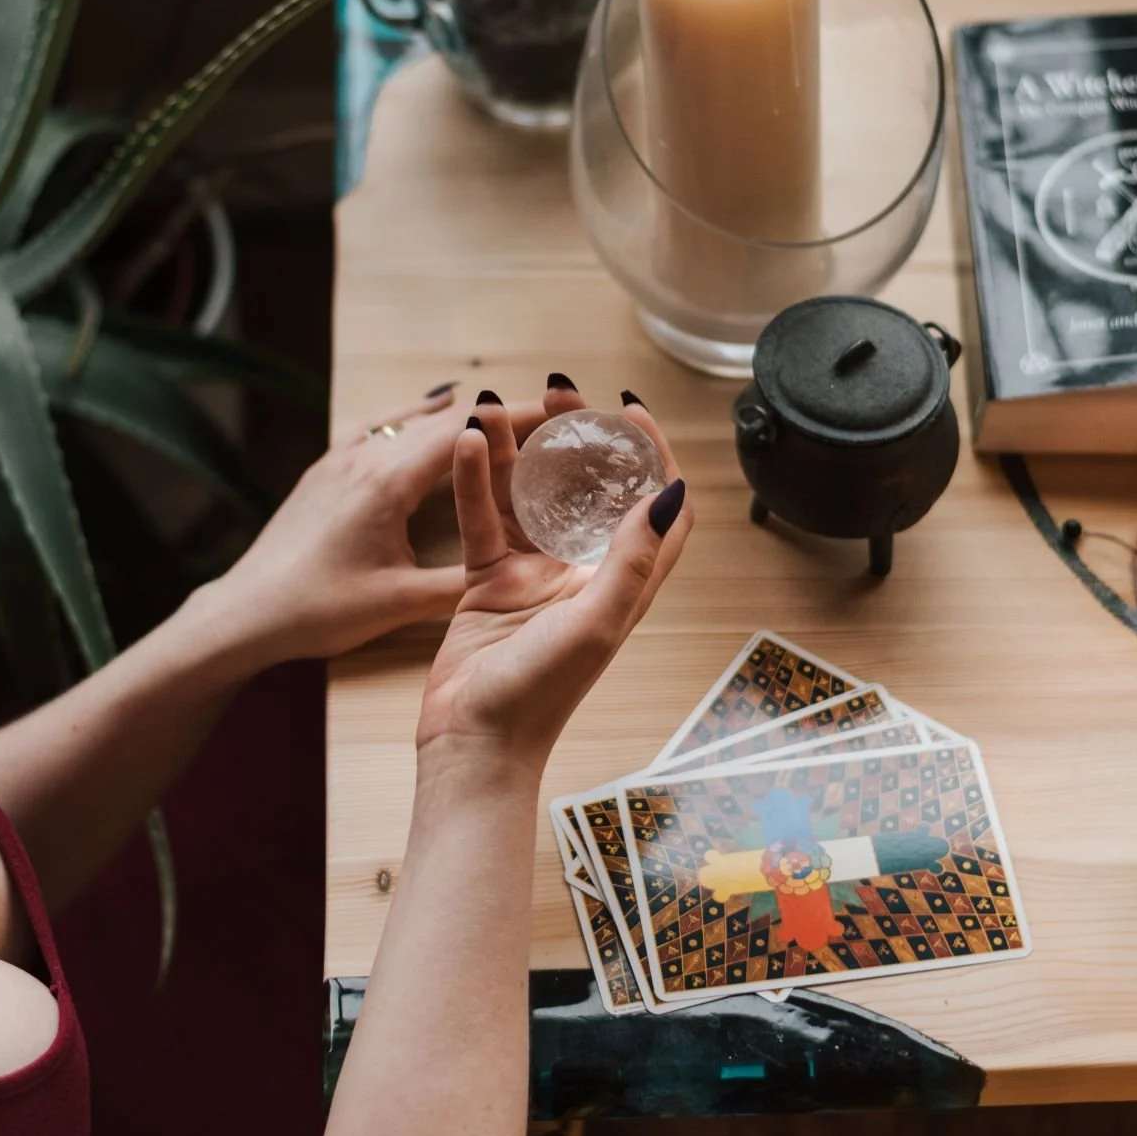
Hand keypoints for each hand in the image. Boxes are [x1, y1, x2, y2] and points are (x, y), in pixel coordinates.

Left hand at [198, 386, 546, 666]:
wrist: (245, 612)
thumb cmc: (317, 610)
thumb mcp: (398, 603)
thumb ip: (461, 585)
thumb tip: (521, 577)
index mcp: (387, 483)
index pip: (464, 435)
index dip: (515, 420)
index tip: (559, 411)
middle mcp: (364, 457)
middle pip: (443, 420)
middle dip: (496, 416)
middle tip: (546, 415)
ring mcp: (341, 457)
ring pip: (409, 418)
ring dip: (456, 414)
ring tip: (500, 413)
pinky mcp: (326, 467)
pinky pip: (379, 423)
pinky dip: (413, 414)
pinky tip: (427, 410)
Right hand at [418, 380, 692, 765]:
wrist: (471, 743)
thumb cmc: (538, 696)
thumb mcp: (594, 623)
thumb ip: (631, 559)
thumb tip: (670, 493)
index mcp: (623, 584)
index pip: (659, 508)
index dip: (656, 457)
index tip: (632, 411)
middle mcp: (584, 573)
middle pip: (591, 489)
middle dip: (580, 438)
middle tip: (562, 392)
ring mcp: (536, 574)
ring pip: (530, 495)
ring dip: (520, 451)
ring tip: (502, 404)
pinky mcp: (490, 580)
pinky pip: (482, 519)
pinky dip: (473, 482)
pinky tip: (467, 444)